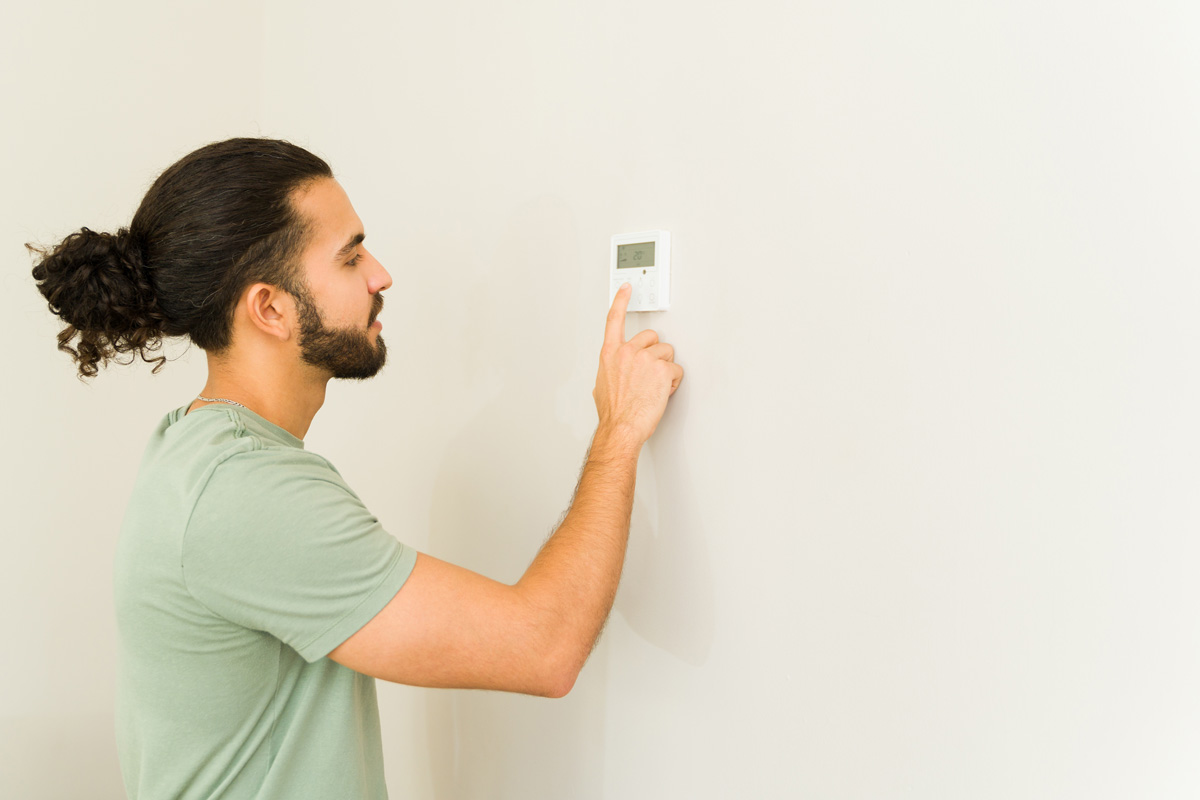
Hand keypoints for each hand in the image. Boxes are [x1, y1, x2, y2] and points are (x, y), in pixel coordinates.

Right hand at [592, 283, 683, 445]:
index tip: (626, 288)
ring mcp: (645, 359)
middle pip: (651, 338)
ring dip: (665, 370)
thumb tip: (612, 377)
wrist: (621, 427)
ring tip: (654, 387)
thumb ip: (610, 372)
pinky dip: (673, 382)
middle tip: (650, 373)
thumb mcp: (601, 387)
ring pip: (667, 354)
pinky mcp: (661, 369)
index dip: (621, 301)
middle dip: (655, 353)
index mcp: (610, 354)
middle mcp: (627, 352)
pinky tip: (662, 392)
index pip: (614, 320)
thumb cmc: (613, 412)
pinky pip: (676, 370)